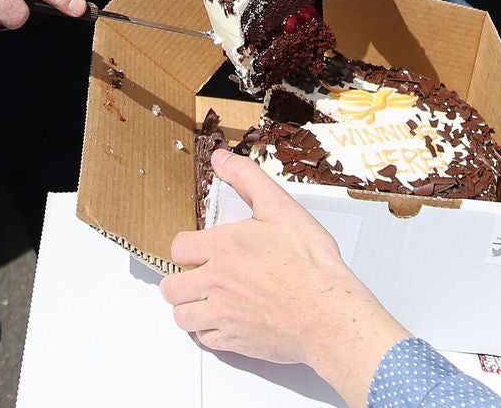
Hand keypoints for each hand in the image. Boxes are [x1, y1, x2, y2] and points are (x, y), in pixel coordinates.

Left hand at [163, 150, 406, 406]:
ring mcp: (223, 316)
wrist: (328, 312)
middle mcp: (216, 283)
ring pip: (182, 317)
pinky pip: (205, 341)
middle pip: (171, 287)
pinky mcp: (236, 342)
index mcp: (222, 248)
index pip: (178, 249)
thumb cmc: (310, 264)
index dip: (187, 247)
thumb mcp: (280, 207)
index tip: (199, 249)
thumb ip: (246, 178)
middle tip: (197, 276)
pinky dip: (208, 332)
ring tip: (205, 299)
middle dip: (180, 280)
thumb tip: (221, 159)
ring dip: (189, 308)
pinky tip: (223, 321)